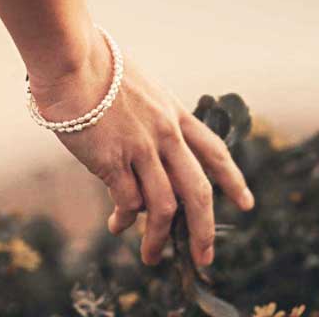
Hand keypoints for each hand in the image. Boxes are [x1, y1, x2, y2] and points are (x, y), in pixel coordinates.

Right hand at [28, 30, 253, 267]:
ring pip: (164, 206)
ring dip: (159, 238)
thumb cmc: (96, 68)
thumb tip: (144, 156)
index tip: (246, 204)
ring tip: (151, 257)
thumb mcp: (139, 90)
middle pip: (198, 191)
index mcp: (176, 114)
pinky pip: (127, 202)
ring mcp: (142, 148)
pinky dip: (125, 219)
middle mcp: (166, 133)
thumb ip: (149, 120)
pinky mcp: (113, 160)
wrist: (72, 60)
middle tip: (205, 257)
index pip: (215, 152)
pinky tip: (117, 225)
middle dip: (205, 230)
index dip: (233, 181)